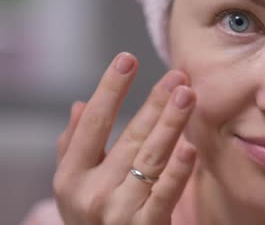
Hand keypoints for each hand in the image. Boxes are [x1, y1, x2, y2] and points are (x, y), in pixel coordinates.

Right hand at [53, 52, 196, 224]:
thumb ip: (75, 147)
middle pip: (130, 137)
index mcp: (71, 177)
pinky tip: (191, 148)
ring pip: (150, 158)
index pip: (92, 124)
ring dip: (170, 124)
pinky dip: (177, 172)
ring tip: (187, 95)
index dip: (110, 89)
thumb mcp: (75, 186)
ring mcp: (118, 212)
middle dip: (155, 103)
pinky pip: (165, 194)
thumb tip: (78, 104)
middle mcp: (91, 193)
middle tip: (177, 75)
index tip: (127, 59)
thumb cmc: (94, 217)